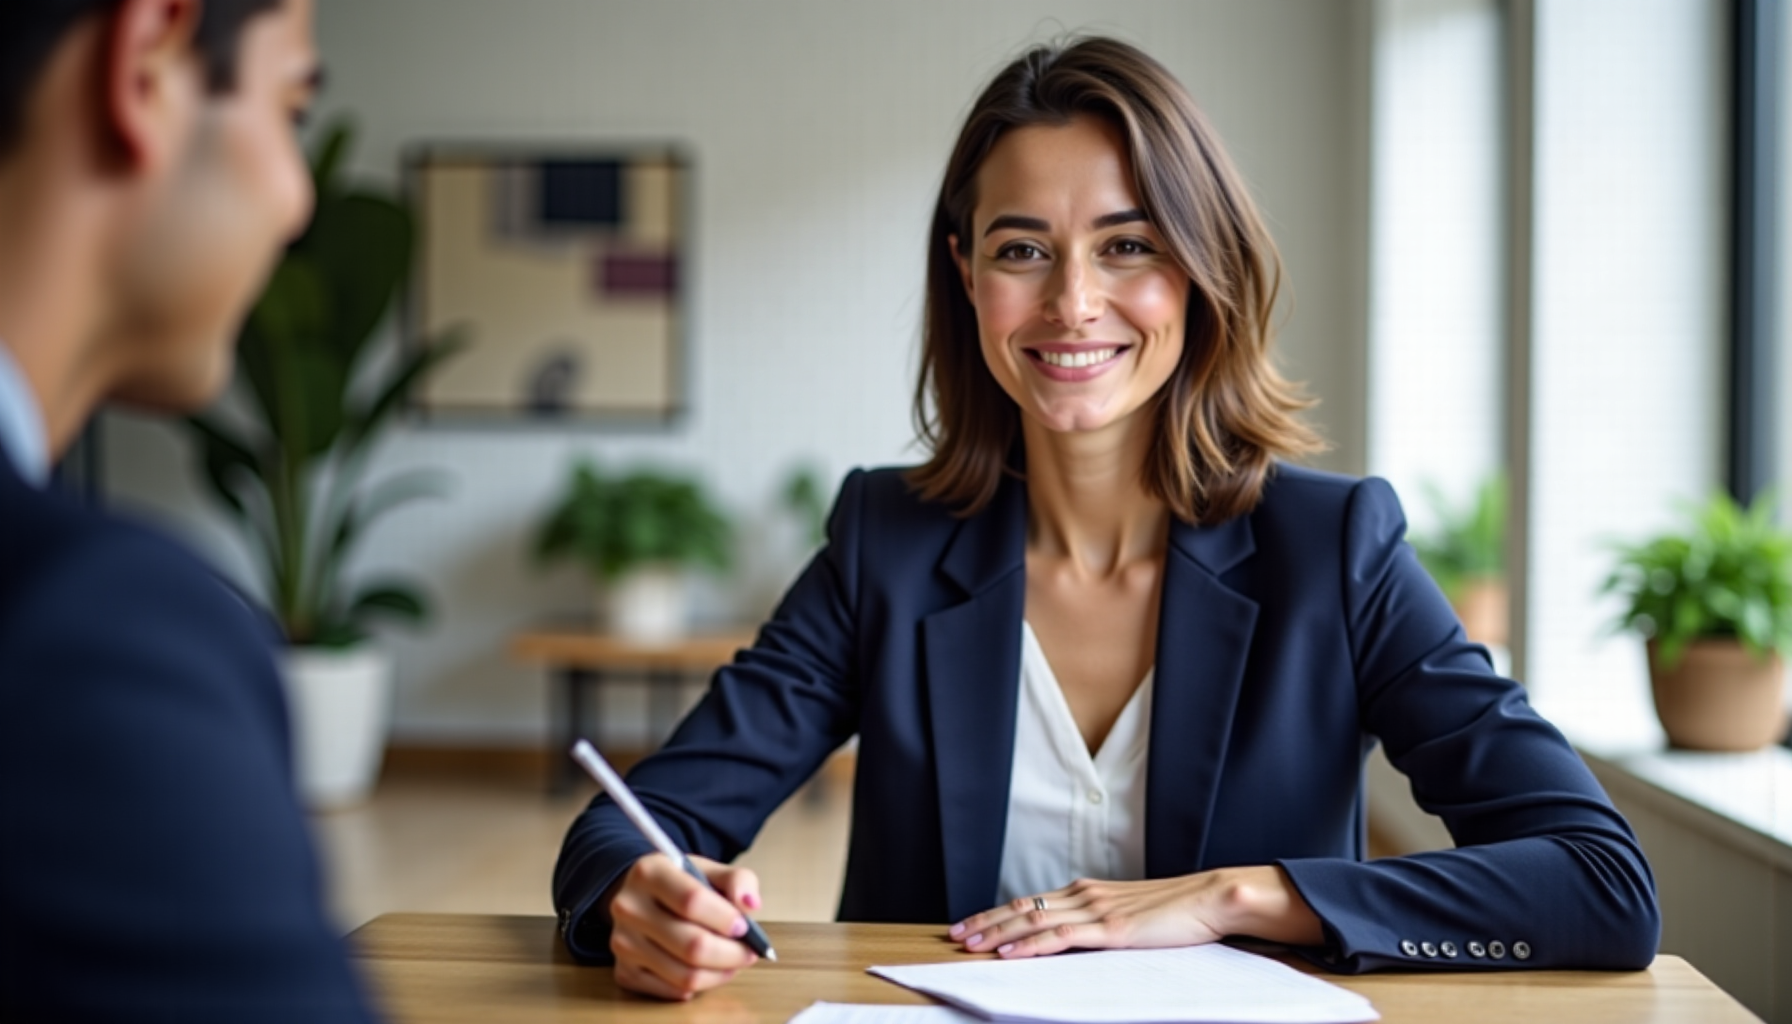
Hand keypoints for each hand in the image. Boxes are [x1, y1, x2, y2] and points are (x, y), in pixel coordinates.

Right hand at [606, 853, 761, 999]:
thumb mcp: (709, 870)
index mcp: (649, 872)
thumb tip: (750, 905)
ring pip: (684, 974)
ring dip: (720, 973)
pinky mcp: (624, 970)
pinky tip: (707, 970)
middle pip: (691, 945)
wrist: (644, 897)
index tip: (744, 926)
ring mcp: (622, 941)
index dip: (725, 918)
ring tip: (733, 962)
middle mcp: (628, 907)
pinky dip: (698, 985)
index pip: (691, 901)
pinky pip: (671, 990)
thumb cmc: (682, 884)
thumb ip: (737, 880)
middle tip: (748, 952)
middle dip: (731, 954)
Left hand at [948, 866, 1322, 958]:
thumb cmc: (1176, 910)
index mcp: (1087, 892)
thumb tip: (1078, 936)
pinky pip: (1062, 938)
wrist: (1212, 898)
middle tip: (953, 934)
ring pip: (1034, 921)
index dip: (995, 914)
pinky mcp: (1112, 930)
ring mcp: (1097, 911)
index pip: (1030, 902)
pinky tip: (1010, 953)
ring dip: (997, 934)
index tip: (968, 924)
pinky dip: (1031, 946)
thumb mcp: (1129, 914)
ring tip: (969, 945)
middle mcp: (1084, 896)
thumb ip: (1100, 922)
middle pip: (1022, 908)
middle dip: (984, 922)